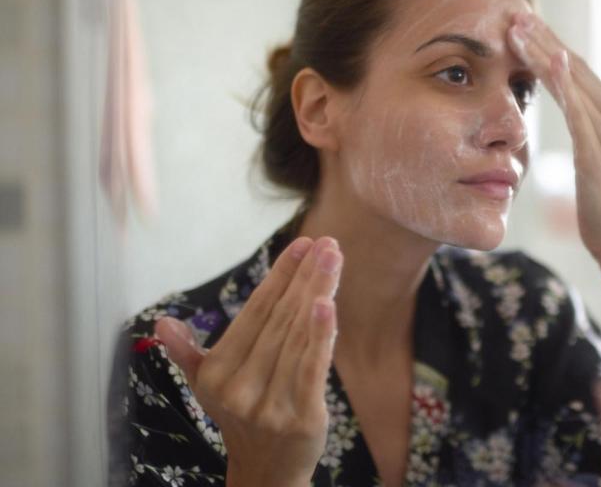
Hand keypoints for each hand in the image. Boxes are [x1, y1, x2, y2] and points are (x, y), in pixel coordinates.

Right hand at [155, 236, 341, 486]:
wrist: (266, 473)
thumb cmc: (242, 417)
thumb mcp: (208, 387)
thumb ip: (188, 353)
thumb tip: (161, 323)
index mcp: (217, 371)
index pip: (256, 312)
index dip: (280, 277)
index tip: (303, 245)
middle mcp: (239, 386)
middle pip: (280, 319)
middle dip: (306, 277)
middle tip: (328, 243)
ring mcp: (269, 402)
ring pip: (298, 336)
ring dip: (319, 292)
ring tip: (334, 258)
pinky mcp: (301, 417)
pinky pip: (311, 367)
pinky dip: (321, 335)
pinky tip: (328, 304)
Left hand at [508, 13, 600, 259]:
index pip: (578, 69)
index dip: (552, 43)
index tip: (525, 20)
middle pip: (575, 69)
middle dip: (544, 40)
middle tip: (515, 15)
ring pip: (573, 86)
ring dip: (546, 55)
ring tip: (520, 31)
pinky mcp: (598, 155)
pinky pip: (580, 116)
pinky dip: (568, 89)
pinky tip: (555, 64)